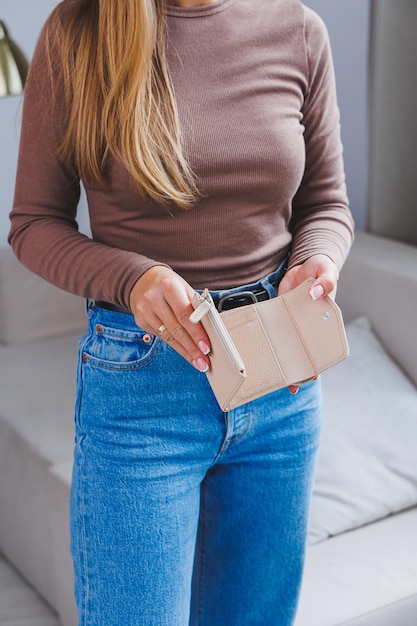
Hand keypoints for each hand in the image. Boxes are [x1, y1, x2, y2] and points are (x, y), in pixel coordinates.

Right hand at [129, 266, 210, 371]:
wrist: (142, 280)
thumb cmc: (168, 284)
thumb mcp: (184, 288)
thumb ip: (195, 306)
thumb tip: (209, 329)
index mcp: (168, 287)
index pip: (184, 314)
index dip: (196, 333)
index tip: (206, 346)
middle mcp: (154, 299)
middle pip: (176, 329)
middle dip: (192, 348)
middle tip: (204, 361)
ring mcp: (145, 311)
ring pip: (168, 337)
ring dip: (184, 351)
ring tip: (197, 362)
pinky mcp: (141, 321)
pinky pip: (161, 337)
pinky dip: (175, 345)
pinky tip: (184, 352)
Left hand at [278, 254, 338, 393]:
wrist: (304, 262)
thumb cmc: (321, 268)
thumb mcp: (328, 271)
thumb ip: (326, 282)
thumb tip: (316, 294)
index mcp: (325, 319)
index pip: (324, 345)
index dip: (320, 361)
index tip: (314, 374)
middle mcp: (310, 325)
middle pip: (306, 351)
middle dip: (300, 369)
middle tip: (293, 385)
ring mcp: (294, 321)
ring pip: (290, 345)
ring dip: (285, 360)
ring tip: (277, 379)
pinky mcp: (280, 314)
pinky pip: (276, 331)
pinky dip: (271, 342)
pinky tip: (264, 353)